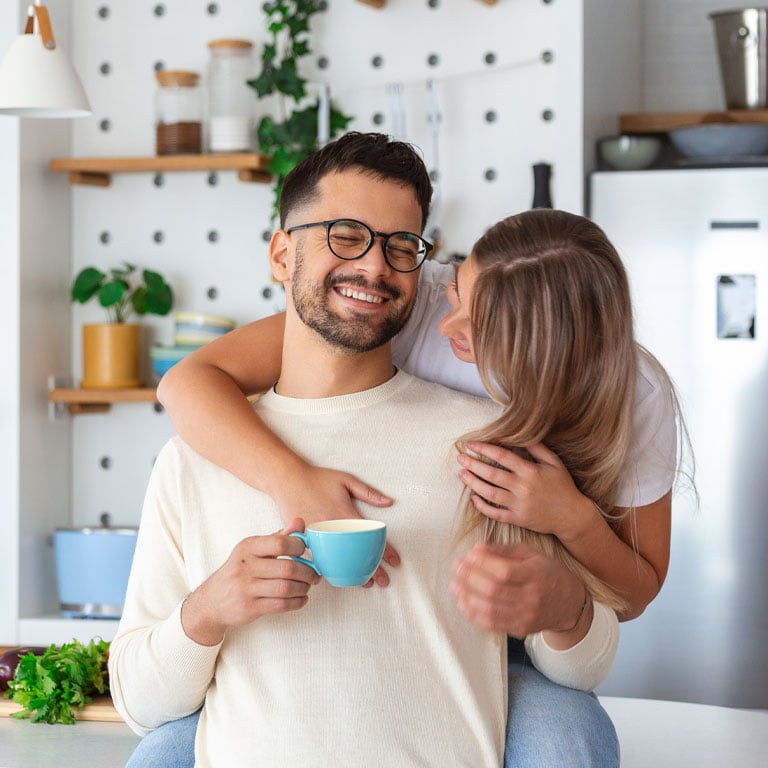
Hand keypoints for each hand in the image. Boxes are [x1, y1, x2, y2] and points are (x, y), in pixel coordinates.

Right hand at [182, 518, 320, 645]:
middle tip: (314, 575)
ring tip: (307, 586)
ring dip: (303, 588)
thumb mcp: (253, 550)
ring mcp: (246, 588)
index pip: (280, 543)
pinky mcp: (249, 607)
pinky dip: (297, 602)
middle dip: (308, 572)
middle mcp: (246, 566)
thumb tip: (300, 522)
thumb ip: (278, 537)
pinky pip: (281, 605)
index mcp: (248, 547)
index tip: (306, 552)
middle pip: (288, 568)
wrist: (212, 600)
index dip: (299, 547)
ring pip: (286, 588)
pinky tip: (301, 599)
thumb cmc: (238, 571)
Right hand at [270, 462, 399, 586]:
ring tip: (364, 583)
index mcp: (345, 514)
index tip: (396, 562)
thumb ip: (368, 492)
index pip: (371, 538)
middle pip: (356, 555)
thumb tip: (388, 502)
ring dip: (352, 574)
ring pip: (338, 561)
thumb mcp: (346, 479)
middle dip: (372, 570)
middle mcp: (333, 528)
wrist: (287, 479)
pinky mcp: (305, 540)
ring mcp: (318, 536)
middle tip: (383, 580)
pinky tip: (337, 575)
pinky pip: (319, 559)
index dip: (386, 552)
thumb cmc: (317, 478)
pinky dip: (329, 569)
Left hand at [450, 541, 586, 638]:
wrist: (569, 603)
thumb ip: (503, 551)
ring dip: (468, 597)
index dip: (482, 564)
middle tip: (456, 568)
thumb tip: (477, 549)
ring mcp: (527, 615)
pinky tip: (463, 604)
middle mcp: (533, 597)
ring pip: (491, 609)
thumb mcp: (531, 554)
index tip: (467, 556)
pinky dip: (474, 614)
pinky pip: (493, 624)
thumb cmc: (547, 572)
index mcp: (536, 573)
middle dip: (470, 578)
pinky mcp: (520, 629)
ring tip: (455, 586)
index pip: (504, 571)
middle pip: (494, 591)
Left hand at [457, 441, 595, 543]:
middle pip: (491, 474)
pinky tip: (473, 498)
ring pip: (489, 493)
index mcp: (530, 471)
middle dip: (473, 464)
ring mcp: (519, 505)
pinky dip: (482, 506)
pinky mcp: (517, 519)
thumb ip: (538, 448)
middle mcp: (522, 488)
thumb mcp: (554, 463)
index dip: (484, 448)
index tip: (471, 444)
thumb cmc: (563, 487)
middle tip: (460, 458)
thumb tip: (521, 435)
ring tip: (461, 474)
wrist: (572, 516)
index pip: (502, 456)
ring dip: (473, 483)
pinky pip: (495, 513)